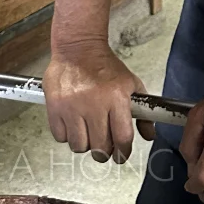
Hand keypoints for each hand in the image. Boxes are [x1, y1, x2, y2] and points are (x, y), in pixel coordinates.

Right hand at [43, 41, 154, 163]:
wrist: (78, 48)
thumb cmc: (105, 66)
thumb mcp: (131, 84)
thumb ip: (143, 112)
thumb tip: (149, 135)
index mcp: (117, 98)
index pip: (122, 137)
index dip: (123, 152)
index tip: (121, 154)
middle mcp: (94, 104)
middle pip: (100, 148)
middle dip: (104, 152)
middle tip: (103, 147)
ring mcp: (73, 107)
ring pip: (79, 146)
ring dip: (85, 144)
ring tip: (87, 131)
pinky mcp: (55, 107)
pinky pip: (61, 137)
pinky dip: (67, 135)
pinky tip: (73, 123)